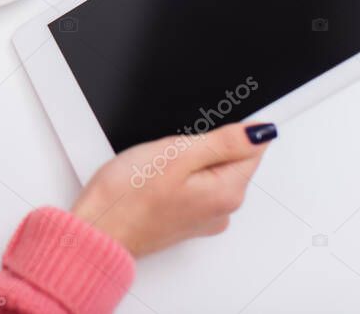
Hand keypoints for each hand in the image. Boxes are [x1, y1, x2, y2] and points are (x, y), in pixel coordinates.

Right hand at [71, 122, 275, 256]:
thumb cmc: (128, 197)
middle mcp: (222, 209)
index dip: (227, 130)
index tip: (196, 136)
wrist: (98, 228)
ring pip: (207, 171)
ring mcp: (203, 217)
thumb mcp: (177, 154)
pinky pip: (190, 187)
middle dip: (201, 145)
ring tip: (154, 168)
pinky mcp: (184, 219)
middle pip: (229, 159)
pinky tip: (151, 180)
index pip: (252, 148)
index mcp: (228, 192)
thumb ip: (225, 141)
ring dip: (185, 161)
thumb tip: (262, 131)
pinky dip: (174, 177)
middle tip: (168, 152)